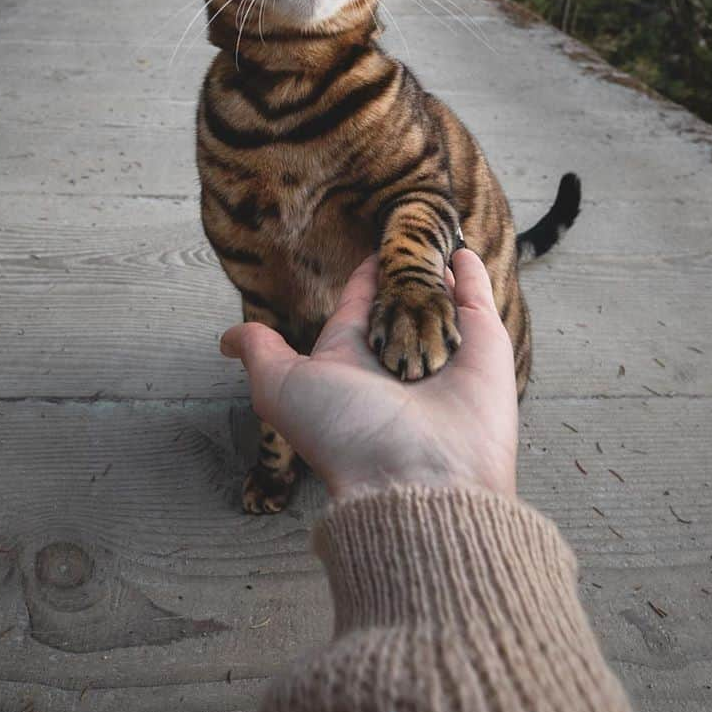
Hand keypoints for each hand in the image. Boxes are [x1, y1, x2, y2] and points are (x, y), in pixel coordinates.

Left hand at [220, 249, 517, 500]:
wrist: (420, 476)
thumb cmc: (346, 434)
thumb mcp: (283, 387)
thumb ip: (260, 354)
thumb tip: (226, 340)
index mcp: (352, 359)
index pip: (356, 307)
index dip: (361, 280)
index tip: (367, 252)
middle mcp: (398, 356)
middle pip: (399, 303)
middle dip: (400, 274)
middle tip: (403, 235)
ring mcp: (444, 350)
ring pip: (437, 298)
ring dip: (433, 268)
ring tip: (433, 236)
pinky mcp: (485, 346)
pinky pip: (476, 300)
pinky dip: (471, 275)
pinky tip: (461, 252)